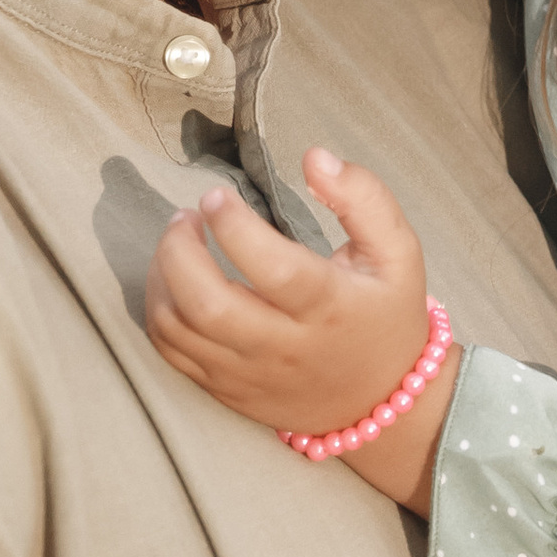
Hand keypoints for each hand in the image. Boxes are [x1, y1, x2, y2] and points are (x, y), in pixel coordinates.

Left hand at [144, 150, 458, 511]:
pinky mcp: (226, 389)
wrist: (380, 399)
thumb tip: (314, 158)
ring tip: (178, 240)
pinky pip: (172, 353)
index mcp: (331, 309)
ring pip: (179, 329)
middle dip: (180, 251)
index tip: (218, 196)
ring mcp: (251, 374)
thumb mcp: (397, 251)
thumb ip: (363, 197)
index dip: (235, 227)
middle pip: (209, 306)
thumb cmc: (384, 311)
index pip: (275, 271)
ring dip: (162, 276)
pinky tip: (173, 280)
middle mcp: (286, 348)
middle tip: (186, 216)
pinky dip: (159, 310)